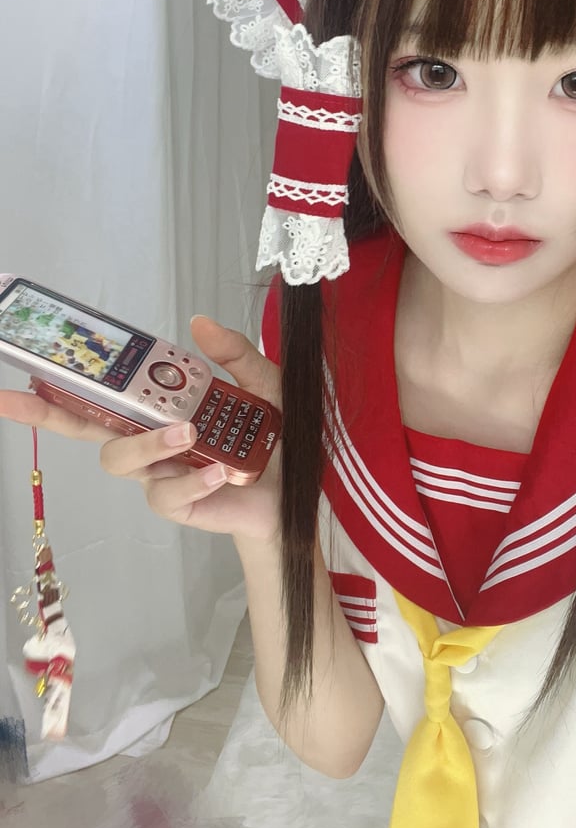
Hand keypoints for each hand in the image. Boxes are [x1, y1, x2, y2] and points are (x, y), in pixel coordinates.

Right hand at [0, 316, 280, 543]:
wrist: (296, 487)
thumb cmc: (270, 436)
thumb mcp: (261, 383)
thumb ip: (233, 354)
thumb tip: (198, 322)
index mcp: (159, 407)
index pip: (102, 392)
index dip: (60, 381)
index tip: (23, 366)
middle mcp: (148, 440)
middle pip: (84, 427)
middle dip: (45, 414)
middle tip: (19, 398)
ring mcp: (159, 474)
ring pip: (122, 459)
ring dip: (149, 442)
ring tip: (189, 431)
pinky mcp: (179, 505)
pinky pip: (166, 494)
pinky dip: (192, 480)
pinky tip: (218, 471)